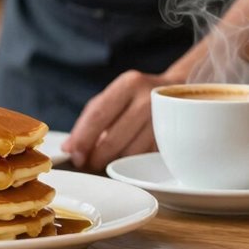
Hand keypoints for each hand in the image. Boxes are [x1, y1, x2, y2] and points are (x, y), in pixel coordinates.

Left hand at [61, 70, 178, 171]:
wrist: (178, 93)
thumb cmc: (137, 97)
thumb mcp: (114, 97)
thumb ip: (90, 120)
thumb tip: (70, 148)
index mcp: (129, 84)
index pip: (99, 115)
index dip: (83, 138)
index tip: (74, 155)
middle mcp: (149, 99)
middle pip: (114, 139)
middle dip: (96, 157)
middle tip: (86, 164)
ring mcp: (165, 120)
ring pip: (130, 154)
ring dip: (114, 162)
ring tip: (108, 159)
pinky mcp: (175, 138)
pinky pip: (146, 159)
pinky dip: (132, 163)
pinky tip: (128, 158)